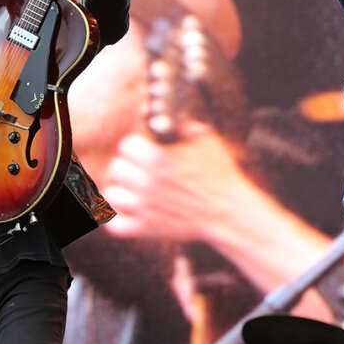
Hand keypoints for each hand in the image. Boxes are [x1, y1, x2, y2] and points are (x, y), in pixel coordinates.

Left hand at [99, 121, 255, 242]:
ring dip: (121, 190)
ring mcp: (145, 208)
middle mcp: (147, 183)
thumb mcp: (204, 138)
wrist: (230, 212)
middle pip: (116, 168)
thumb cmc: (219, 173)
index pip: (126, 145)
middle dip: (128, 166)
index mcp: (158, 158)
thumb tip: (156, 113)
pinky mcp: (147, 229)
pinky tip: (128, 210)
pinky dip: (117, 218)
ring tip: (133, 189)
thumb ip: (178, 123)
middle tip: (140, 169)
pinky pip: (115, 225)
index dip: (137, 145)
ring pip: (112, 195)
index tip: (145, 149)